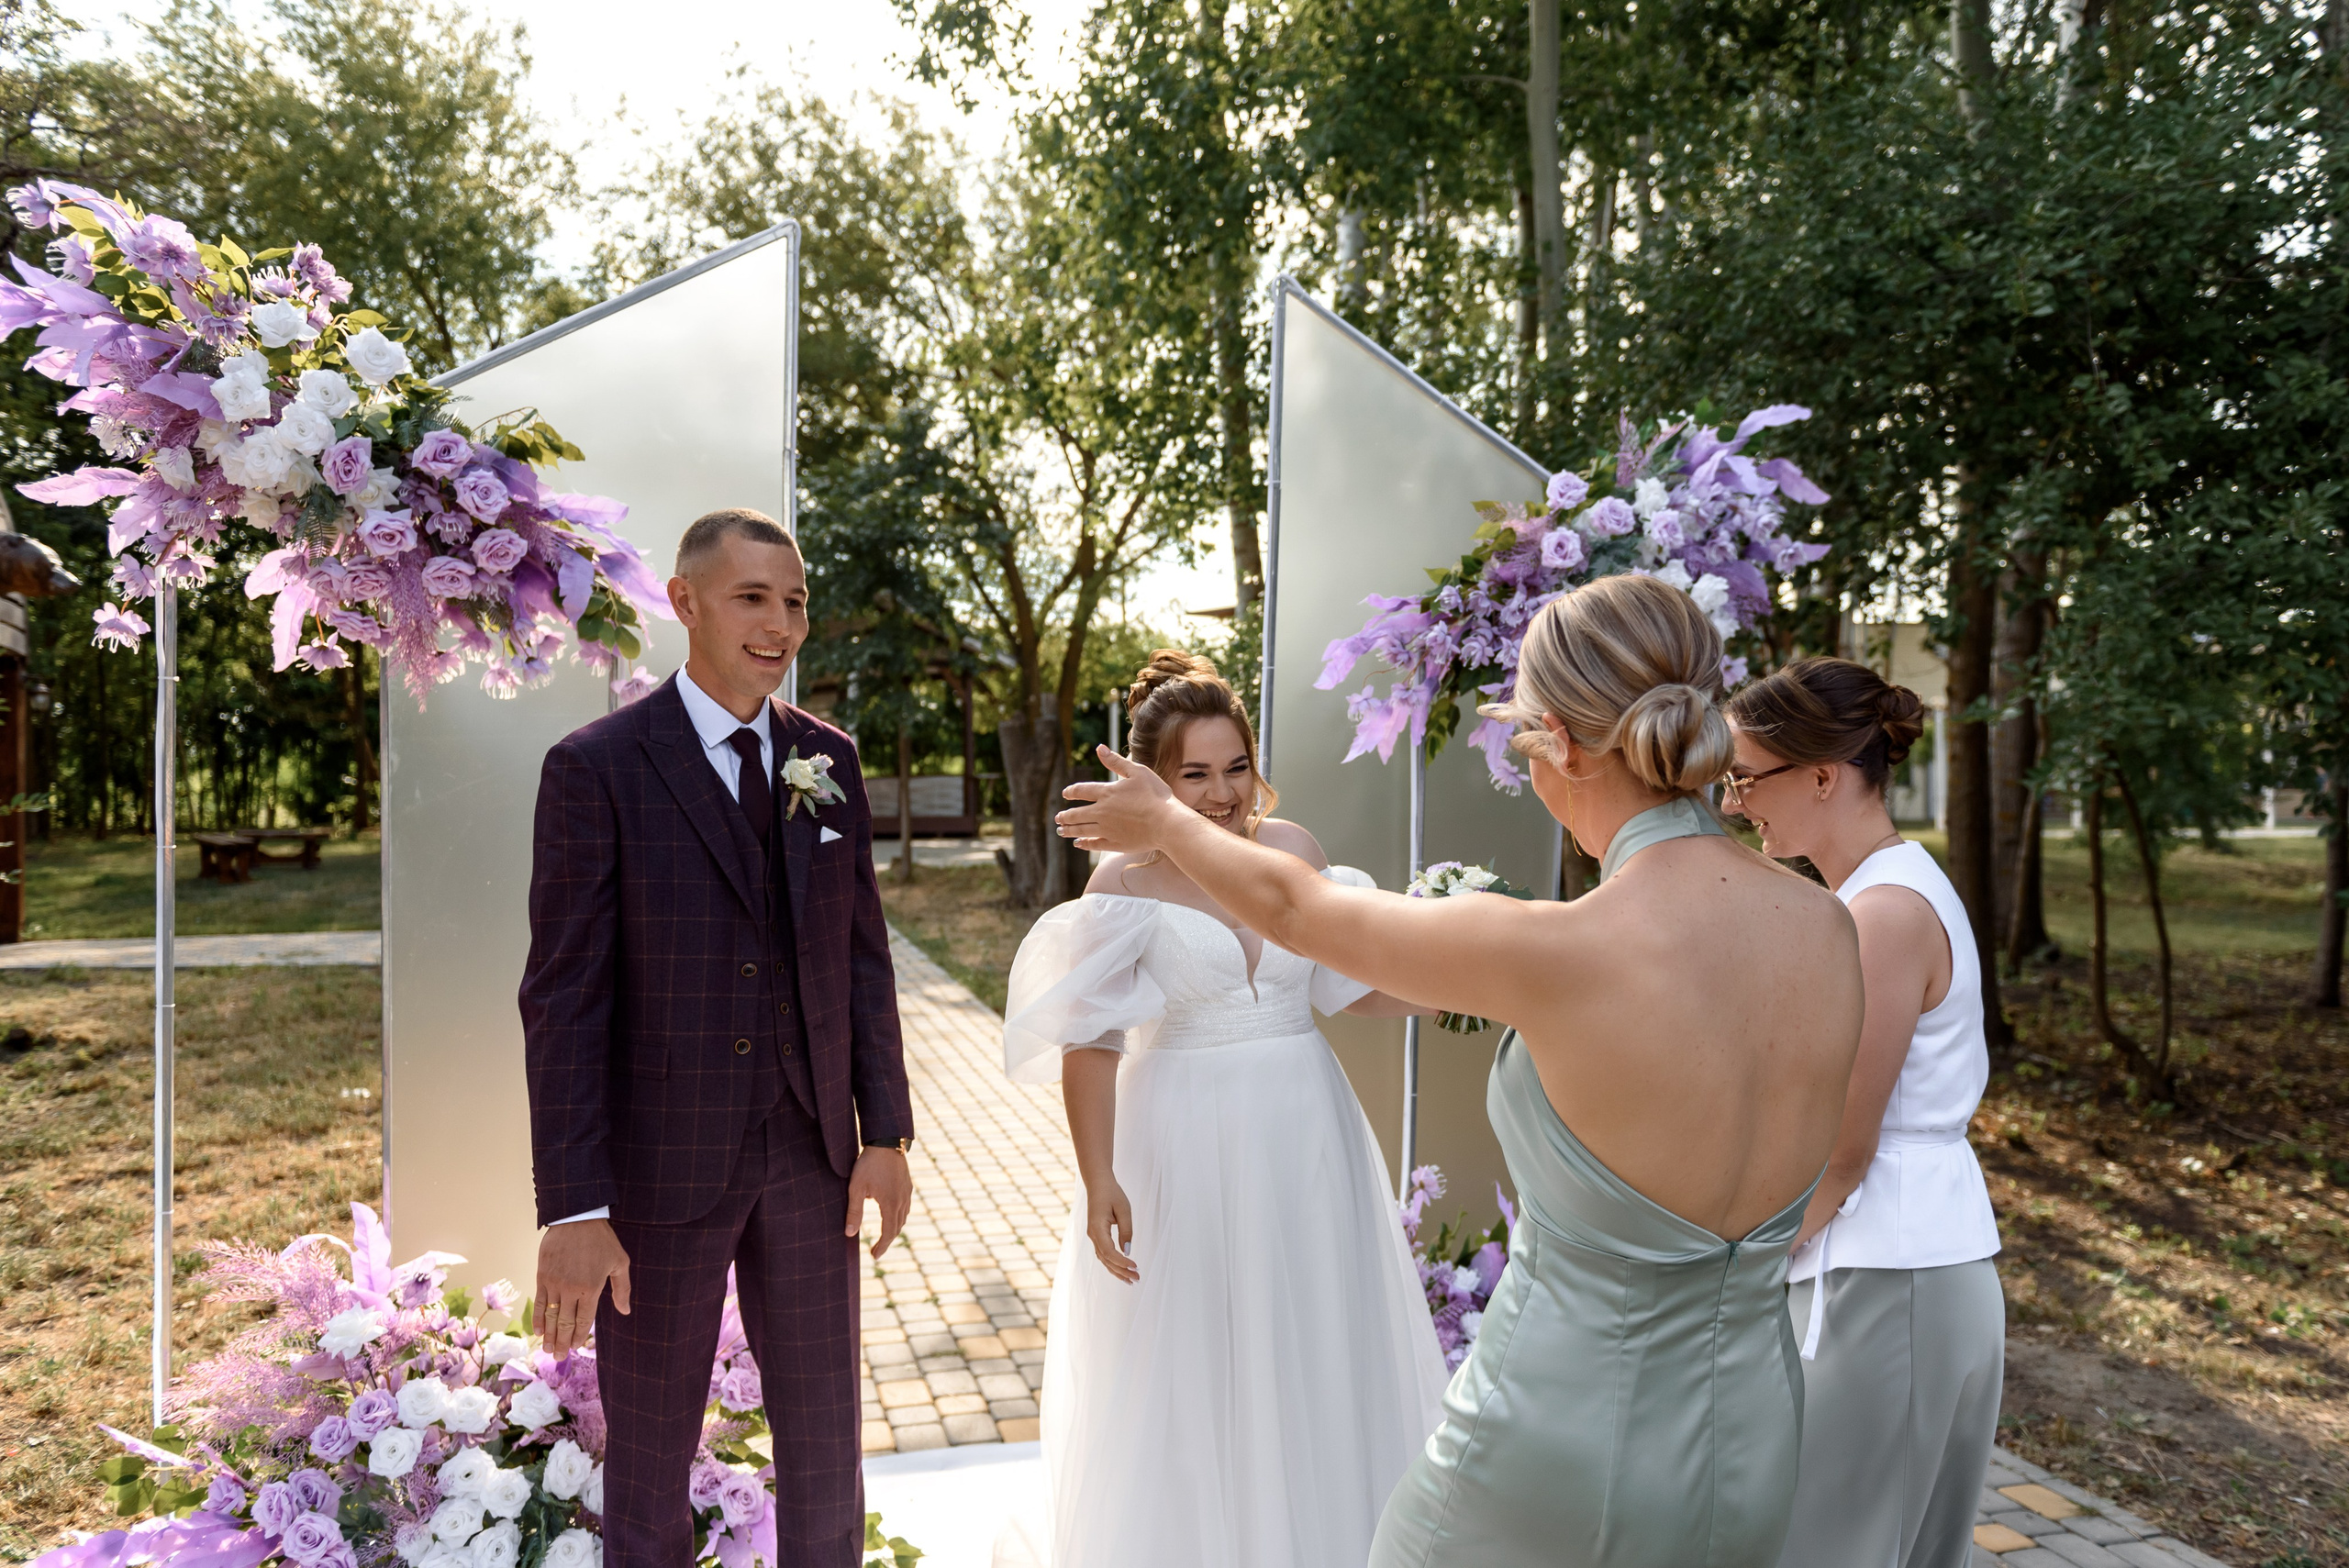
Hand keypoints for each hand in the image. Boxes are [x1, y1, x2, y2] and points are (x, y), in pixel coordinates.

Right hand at [534, 1219, 628, 1356]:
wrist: (577, 1219)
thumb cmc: (602, 1241)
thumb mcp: (620, 1263)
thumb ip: (622, 1289)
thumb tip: (624, 1311)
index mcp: (592, 1288)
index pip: (583, 1320)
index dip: (578, 1335)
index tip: (574, 1346)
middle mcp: (571, 1289)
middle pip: (564, 1322)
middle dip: (561, 1342)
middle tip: (558, 1357)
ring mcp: (554, 1283)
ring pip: (550, 1316)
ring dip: (549, 1335)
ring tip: (547, 1349)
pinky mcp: (542, 1276)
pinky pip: (538, 1302)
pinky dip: (537, 1318)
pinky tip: (538, 1330)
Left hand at [847, 1146, 912, 1258]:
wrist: (887, 1141)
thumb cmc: (868, 1164)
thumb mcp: (856, 1188)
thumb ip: (854, 1211)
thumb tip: (849, 1234)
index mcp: (891, 1204)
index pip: (888, 1233)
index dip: (882, 1246)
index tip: (875, 1256)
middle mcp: (903, 1200)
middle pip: (897, 1227)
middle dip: (887, 1241)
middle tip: (876, 1251)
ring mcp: (907, 1192)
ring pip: (903, 1217)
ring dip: (894, 1229)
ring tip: (883, 1236)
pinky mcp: (907, 1185)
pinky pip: (906, 1207)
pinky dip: (898, 1217)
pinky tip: (891, 1215)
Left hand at [1056, 746, 1179, 853]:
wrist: (1167, 823)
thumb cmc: (1156, 795)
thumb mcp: (1138, 772)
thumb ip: (1116, 761)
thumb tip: (1099, 748)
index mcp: (1107, 793)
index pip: (1082, 791)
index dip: (1071, 792)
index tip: (1065, 794)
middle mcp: (1102, 812)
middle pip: (1077, 814)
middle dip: (1065, 816)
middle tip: (1057, 818)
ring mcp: (1107, 830)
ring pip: (1082, 830)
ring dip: (1069, 830)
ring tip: (1061, 831)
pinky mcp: (1115, 844)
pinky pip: (1094, 844)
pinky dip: (1084, 844)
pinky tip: (1079, 844)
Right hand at [1085, 1178, 1138, 1283]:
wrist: (1098, 1184)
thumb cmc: (1112, 1194)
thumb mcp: (1124, 1209)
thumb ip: (1126, 1231)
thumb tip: (1128, 1251)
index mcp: (1097, 1228)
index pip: (1109, 1252)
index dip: (1122, 1262)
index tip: (1135, 1267)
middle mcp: (1092, 1235)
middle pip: (1106, 1259)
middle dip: (1121, 1271)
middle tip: (1137, 1279)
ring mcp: (1093, 1236)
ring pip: (1104, 1259)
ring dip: (1117, 1271)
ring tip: (1131, 1280)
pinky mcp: (1097, 1236)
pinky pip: (1103, 1254)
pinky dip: (1112, 1263)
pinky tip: (1122, 1270)